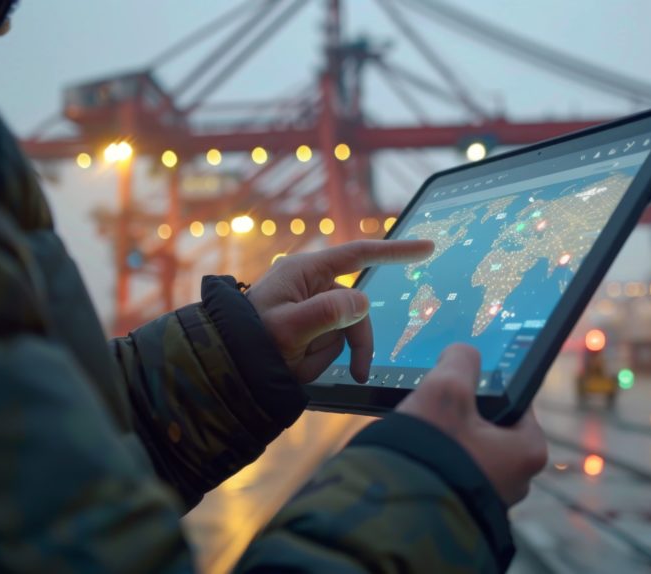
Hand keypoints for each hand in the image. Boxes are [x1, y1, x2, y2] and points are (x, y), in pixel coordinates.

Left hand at [246, 240, 433, 383]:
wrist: (224, 369)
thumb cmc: (249, 342)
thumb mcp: (289, 329)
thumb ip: (329, 313)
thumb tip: (361, 302)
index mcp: (305, 271)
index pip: (359, 254)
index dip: (395, 250)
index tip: (426, 248)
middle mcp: (310, 285)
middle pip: (357, 308)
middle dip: (355, 340)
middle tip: (357, 372)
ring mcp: (309, 307)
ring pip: (345, 330)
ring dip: (328, 353)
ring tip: (298, 363)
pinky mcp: (307, 328)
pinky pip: (331, 343)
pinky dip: (318, 359)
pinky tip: (296, 364)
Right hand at [397, 344, 547, 505]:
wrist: (399, 514)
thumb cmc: (432, 453)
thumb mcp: (445, 390)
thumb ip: (460, 362)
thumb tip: (463, 353)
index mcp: (528, 449)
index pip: (516, 401)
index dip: (487, 385)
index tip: (463, 380)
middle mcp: (518, 480)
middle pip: (491, 427)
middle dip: (463, 415)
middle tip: (436, 406)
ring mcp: (490, 499)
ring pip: (469, 451)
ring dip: (446, 439)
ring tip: (418, 432)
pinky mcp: (463, 511)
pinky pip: (453, 473)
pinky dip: (437, 461)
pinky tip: (413, 455)